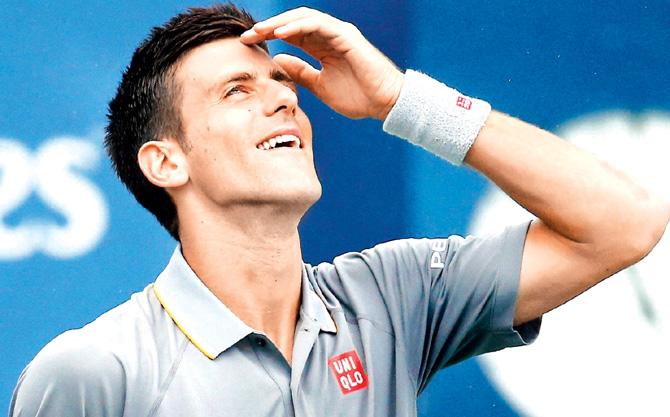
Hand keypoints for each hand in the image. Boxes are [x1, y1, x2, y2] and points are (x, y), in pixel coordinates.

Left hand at [240, 7, 403, 119]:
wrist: (384, 104)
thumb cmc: (358, 97)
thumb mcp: (320, 86)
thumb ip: (301, 72)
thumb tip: (279, 60)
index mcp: (322, 47)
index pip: (291, 34)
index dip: (268, 36)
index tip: (247, 44)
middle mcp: (329, 36)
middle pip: (293, 23)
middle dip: (268, 27)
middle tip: (247, 35)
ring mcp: (338, 33)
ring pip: (303, 18)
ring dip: (279, 23)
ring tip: (260, 31)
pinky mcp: (346, 36)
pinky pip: (318, 25)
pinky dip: (298, 26)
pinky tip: (281, 33)